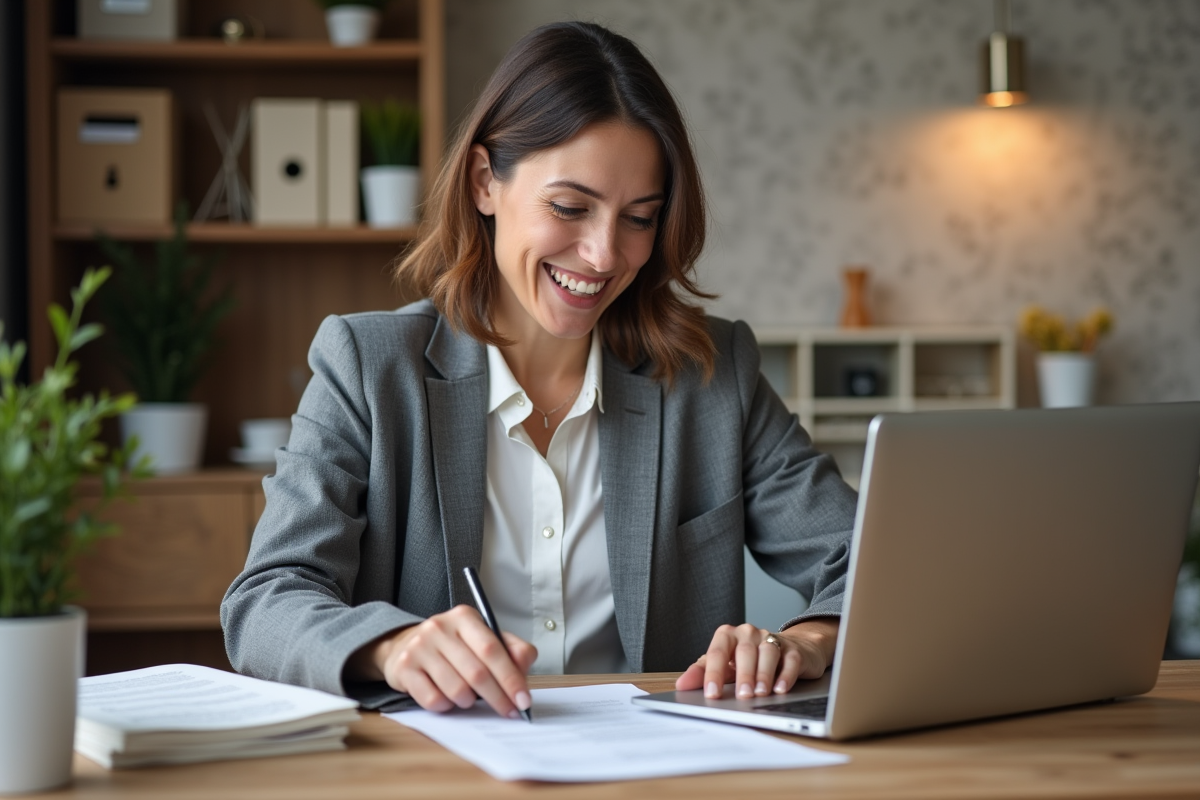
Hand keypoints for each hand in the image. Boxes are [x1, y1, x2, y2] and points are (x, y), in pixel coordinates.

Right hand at [350, 605, 537, 717]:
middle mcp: (440, 627)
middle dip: (498, 697)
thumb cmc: (452, 647)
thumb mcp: (482, 639)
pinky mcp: (404, 668)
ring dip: (469, 702)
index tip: (523, 700)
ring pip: (456, 689)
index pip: (493, 649)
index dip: (511, 678)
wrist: (404, 646)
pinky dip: (447, 706)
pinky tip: (447, 698)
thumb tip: (524, 666)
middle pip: (477, 672)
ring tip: (469, 698)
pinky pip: (433, 700)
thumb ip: (509, 649)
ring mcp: (420, 647)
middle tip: (509, 712)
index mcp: (464, 617)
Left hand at [674, 619, 838, 699]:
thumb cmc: (749, 659)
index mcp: (729, 636)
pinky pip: (790, 659)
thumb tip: (681, 685)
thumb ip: (702, 673)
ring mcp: (773, 639)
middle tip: (742, 696)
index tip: (711, 693)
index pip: (718, 651)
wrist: (788, 649)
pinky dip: (785, 675)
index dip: (713, 672)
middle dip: (743, 675)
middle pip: (745, 651)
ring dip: (764, 674)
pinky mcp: (794, 650)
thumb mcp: (724, 665)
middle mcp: (750, 633)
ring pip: (768, 652)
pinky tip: (781, 689)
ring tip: (760, 694)